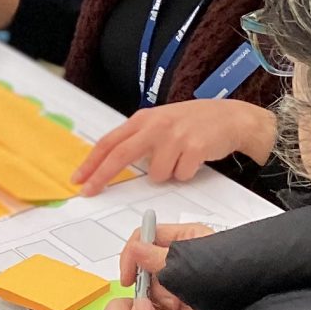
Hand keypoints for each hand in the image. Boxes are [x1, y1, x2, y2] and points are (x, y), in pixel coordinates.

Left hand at [73, 101, 276, 193]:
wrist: (231, 118)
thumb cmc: (195, 122)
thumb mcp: (162, 122)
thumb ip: (139, 139)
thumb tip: (114, 163)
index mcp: (145, 119)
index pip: (110, 141)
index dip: (92, 161)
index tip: (79, 178)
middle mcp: (157, 125)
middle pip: (120, 155)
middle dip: (102, 176)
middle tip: (91, 191)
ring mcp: (175, 136)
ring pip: (156, 174)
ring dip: (167, 173)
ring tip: (180, 158)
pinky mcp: (193, 148)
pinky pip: (180, 176)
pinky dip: (185, 174)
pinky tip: (194, 159)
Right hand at [113, 222, 212, 309]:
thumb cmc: (232, 279)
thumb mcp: (189, 266)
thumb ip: (157, 258)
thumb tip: (136, 248)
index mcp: (186, 237)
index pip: (146, 238)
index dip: (133, 256)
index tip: (129, 278)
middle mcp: (185, 257)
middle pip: (149, 269)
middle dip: (155, 287)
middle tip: (169, 297)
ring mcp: (187, 281)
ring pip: (156, 291)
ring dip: (164, 304)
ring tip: (183, 308)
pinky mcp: (190, 301)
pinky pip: (167, 308)